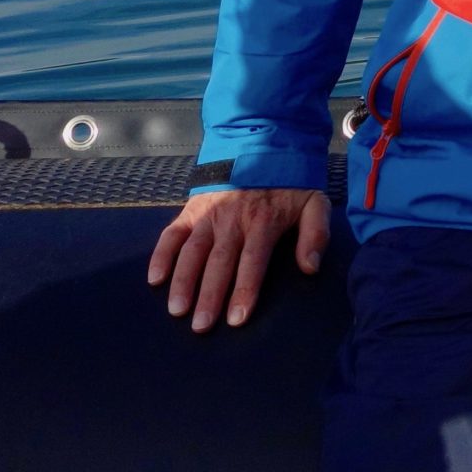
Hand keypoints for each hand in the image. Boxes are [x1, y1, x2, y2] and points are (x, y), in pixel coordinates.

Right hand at [148, 187, 329, 331]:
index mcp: (263, 221)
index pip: (253, 261)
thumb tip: (310, 267)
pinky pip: (172, 233)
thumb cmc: (290, 184)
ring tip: (177, 310)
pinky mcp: (191, 209)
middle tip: (201, 326)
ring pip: (192, 252)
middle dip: (209, 295)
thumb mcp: (314, 202)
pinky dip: (162, 255)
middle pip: (219, 262)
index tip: (236, 319)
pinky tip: (155, 279)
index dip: (245, 290)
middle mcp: (233, 220)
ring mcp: (209, 215)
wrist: (264, 144)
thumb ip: (316, 234)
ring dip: (183, 281)